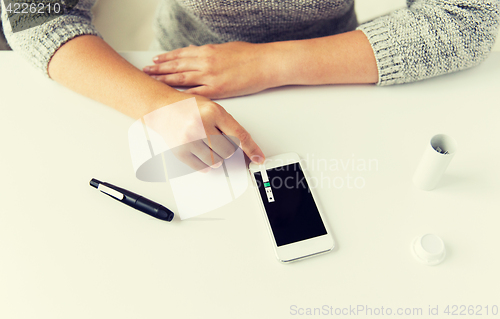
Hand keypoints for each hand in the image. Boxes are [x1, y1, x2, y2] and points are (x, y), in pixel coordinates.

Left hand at [143, 42, 276, 98]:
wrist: (265, 63)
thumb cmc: (250, 55)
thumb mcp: (225, 48)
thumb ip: (208, 51)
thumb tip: (194, 50)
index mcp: (207, 51)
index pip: (180, 54)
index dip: (166, 58)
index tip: (155, 60)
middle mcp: (205, 62)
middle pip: (176, 66)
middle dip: (159, 69)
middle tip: (146, 71)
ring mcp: (209, 77)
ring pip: (181, 79)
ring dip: (164, 81)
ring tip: (152, 81)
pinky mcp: (217, 90)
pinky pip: (195, 93)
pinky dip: (182, 95)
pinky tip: (171, 97)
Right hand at [146, 93, 264, 172]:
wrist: (161, 107)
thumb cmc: (187, 106)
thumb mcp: (212, 107)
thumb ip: (227, 124)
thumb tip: (243, 146)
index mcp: (213, 112)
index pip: (239, 135)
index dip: (252, 149)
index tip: (259, 159)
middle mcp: (201, 125)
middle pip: (228, 151)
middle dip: (227, 149)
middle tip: (218, 141)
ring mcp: (190, 139)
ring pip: (216, 161)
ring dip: (216, 157)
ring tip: (207, 144)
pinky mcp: (180, 151)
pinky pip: (201, 167)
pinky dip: (205, 164)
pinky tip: (201, 153)